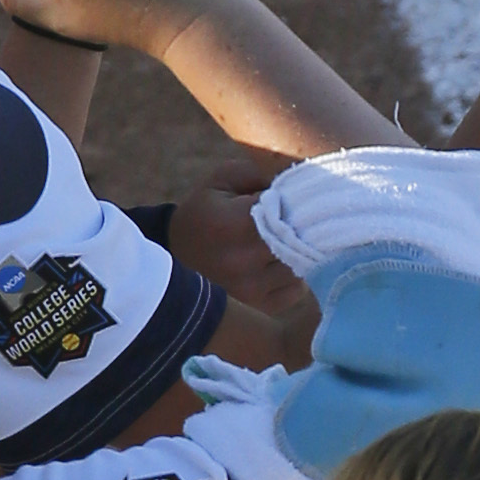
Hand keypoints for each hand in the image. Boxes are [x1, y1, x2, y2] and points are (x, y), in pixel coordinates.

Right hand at [170, 150, 302, 310]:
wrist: (174, 256)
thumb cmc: (206, 210)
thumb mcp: (223, 179)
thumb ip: (260, 173)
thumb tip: (303, 181)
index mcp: (234, 224)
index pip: (291, 209)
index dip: (300, 201)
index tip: (302, 195)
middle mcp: (243, 260)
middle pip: (302, 239)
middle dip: (305, 226)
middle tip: (302, 217)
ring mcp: (252, 288)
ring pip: (303, 265)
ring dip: (301, 251)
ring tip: (286, 240)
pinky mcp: (260, 306)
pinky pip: (298, 289)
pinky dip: (295, 275)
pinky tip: (279, 263)